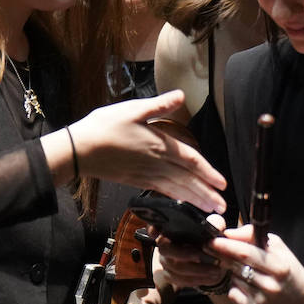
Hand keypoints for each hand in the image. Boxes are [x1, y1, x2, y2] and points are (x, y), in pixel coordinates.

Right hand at [69, 90, 225, 213]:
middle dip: (207, 193)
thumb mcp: (133, 109)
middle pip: (188, 180)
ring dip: (195, 199)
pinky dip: (176, 197)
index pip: (191, 160)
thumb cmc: (104, 127)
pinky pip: (162, 190)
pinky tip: (184, 202)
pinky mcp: (136, 180)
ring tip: (211, 209)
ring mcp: (147, 174)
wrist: (80, 150)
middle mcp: (156, 162)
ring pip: (177, 189)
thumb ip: (159, 104)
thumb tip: (181, 94)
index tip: (222, 183)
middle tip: (224, 205)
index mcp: (159, 144)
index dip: (208, 173)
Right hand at [157, 214, 228, 290]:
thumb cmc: (211, 241)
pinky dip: (197, 279)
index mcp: (172, 229)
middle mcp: (165, 244)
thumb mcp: (215, 229)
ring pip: (174, 267)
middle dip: (185, 254)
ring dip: (197, 270)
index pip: (155, 225)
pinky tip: (211, 277)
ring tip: (216, 269)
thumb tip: (214, 225)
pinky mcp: (170, 275)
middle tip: (204, 256)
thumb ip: (215, 224)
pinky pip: (179, 280)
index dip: (152, 228)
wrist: (213, 260)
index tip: (155, 232)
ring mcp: (166, 261)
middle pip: (165, 249)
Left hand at [199, 226, 303, 303]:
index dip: (226, 246)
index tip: (211, 240)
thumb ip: (252, 236)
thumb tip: (228, 234)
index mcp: (278, 267)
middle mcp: (271, 286)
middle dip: (222, 256)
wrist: (302, 298)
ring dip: (232, 272)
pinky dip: (235, 288)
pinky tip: (246, 285)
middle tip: (213, 249)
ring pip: (234, 280)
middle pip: (236, 267)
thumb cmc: (287, 268)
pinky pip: (233, 295)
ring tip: (245, 270)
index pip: (245, 254)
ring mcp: (263, 301)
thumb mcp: (277, 246)